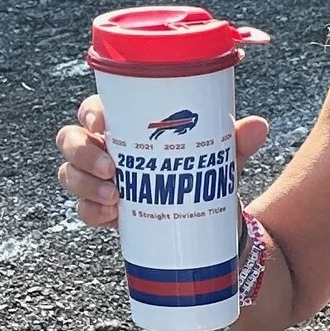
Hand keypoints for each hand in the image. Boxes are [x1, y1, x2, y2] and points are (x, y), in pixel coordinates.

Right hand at [54, 94, 270, 228]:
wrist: (209, 221)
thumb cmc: (203, 172)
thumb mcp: (220, 156)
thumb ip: (235, 141)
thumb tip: (259, 126)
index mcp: (126, 124)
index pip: (94, 109)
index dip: (90, 113)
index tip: (102, 125)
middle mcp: (105, 148)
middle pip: (70, 140)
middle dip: (82, 154)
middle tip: (112, 170)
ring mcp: (100, 180)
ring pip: (70, 174)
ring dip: (85, 185)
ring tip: (115, 198)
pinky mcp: (104, 209)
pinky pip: (83, 209)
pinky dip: (92, 212)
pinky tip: (111, 215)